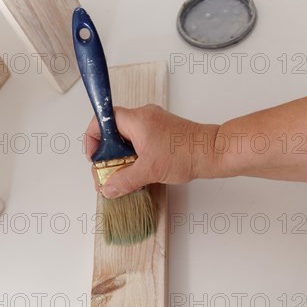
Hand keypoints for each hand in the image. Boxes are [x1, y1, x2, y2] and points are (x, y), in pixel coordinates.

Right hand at [84, 105, 222, 197]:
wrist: (212, 153)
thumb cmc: (186, 153)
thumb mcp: (149, 171)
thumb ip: (124, 181)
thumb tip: (108, 188)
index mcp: (136, 119)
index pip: (103, 119)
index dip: (93, 138)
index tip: (95, 157)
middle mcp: (143, 117)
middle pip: (113, 132)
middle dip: (107, 154)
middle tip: (107, 174)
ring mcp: (153, 125)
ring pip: (126, 139)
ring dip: (121, 158)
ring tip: (123, 176)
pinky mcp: (162, 134)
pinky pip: (139, 143)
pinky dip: (134, 157)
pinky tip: (137, 173)